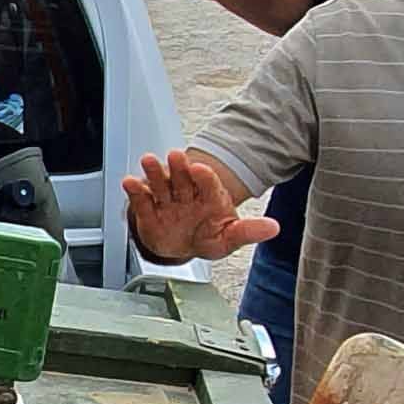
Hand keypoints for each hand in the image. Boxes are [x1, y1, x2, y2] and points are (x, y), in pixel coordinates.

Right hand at [121, 151, 275, 263]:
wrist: (180, 247)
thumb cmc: (206, 237)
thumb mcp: (229, 237)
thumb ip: (248, 231)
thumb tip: (273, 228)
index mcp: (209, 196)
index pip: (208, 182)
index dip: (204, 175)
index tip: (200, 169)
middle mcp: (187, 193)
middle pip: (182, 177)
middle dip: (178, 167)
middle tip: (175, 156)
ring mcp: (167, 200)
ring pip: (161, 183)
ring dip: (154, 172)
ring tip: (148, 161)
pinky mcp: (149, 209)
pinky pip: (142, 199)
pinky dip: (135, 190)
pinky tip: (130, 182)